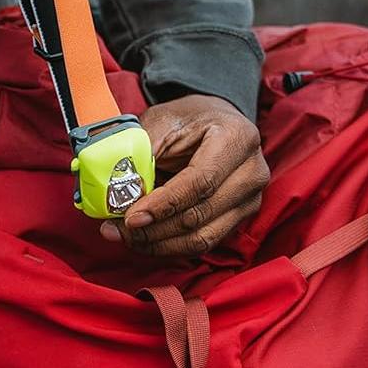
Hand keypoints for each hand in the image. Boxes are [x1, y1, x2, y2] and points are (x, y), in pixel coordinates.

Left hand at [100, 95, 268, 257]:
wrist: (214, 122)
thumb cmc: (187, 121)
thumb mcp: (162, 122)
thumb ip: (142, 153)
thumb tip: (117, 191)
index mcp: (237, 138)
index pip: (200, 182)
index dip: (163, 204)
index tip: (131, 217)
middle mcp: (251, 172)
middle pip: (200, 214)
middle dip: (154, 229)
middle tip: (115, 230)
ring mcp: (250, 199)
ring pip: (203, 237)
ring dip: (159, 243)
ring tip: (125, 237)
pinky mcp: (240, 218)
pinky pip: (204, 243)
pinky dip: (170, 246)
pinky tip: (144, 240)